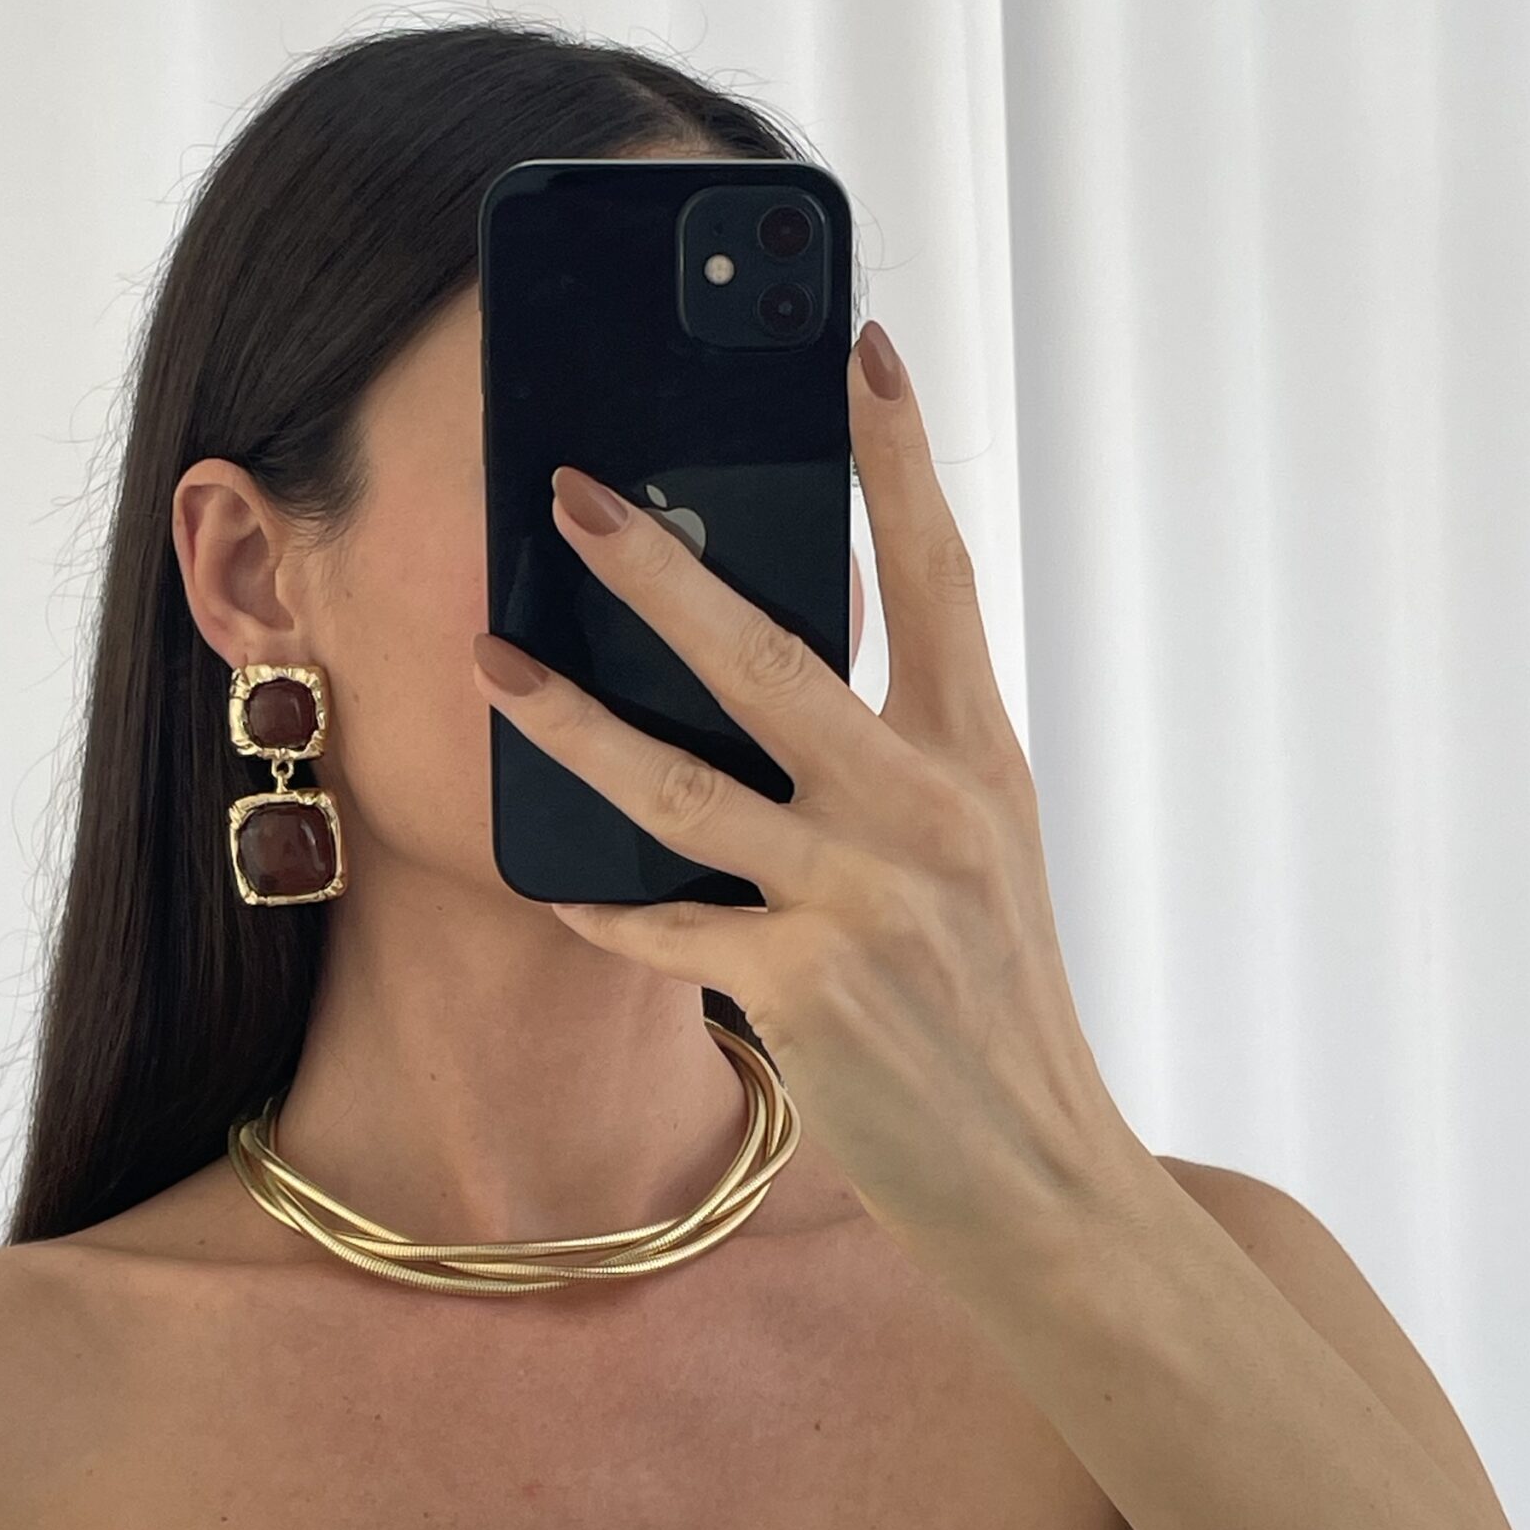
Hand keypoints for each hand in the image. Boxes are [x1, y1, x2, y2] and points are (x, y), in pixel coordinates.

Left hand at [469, 319, 1158, 1285]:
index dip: (900, 459)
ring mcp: (865, 902)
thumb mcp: (985, 854)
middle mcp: (929, 812)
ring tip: (487, 660)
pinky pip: (665, 928)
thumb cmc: (998, 1005)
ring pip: (679, 787)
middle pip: (770, 656)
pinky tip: (546, 871)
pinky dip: (601, 900)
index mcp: (981, 758)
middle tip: (567, 492)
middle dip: (655, 567)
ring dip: (568, 721)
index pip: (941, 577)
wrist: (1042, 1180)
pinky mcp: (804, 992)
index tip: (858, 350)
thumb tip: (781, 659)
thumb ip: (903, 755)